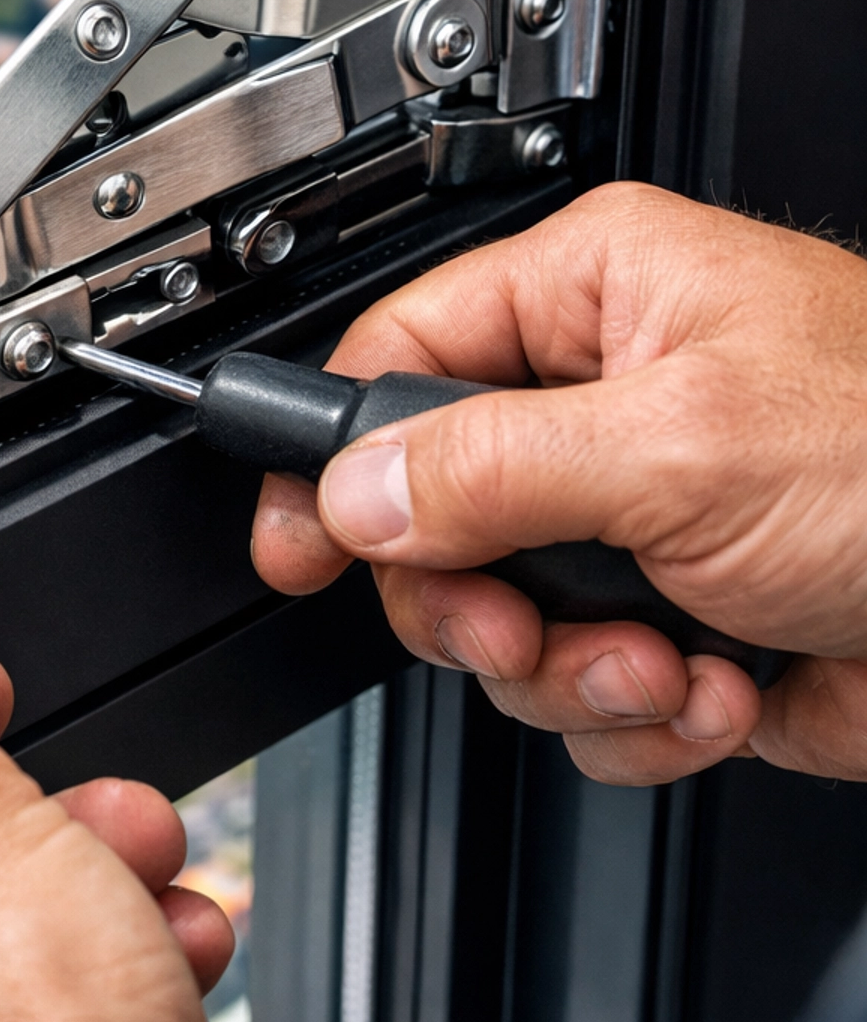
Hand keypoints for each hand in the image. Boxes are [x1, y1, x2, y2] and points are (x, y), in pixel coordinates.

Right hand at [251, 183, 866, 785]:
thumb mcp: (679, 446)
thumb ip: (490, 466)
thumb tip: (354, 493)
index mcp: (592, 299)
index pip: (397, 360)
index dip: (336, 460)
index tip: (297, 544)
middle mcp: (604, 408)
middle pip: (431, 522)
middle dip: (483, 603)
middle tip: (521, 623)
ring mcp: (640, 525)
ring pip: (503, 629)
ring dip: (581, 674)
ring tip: (672, 660)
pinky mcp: (679, 625)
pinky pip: (586, 698)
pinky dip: (649, 721)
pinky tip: (724, 687)